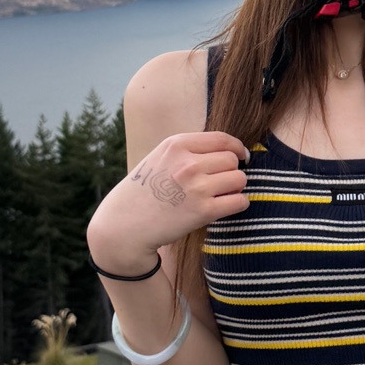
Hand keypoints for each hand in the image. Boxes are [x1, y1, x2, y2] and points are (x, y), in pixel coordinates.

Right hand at [88, 132, 249, 271]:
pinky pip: (240, 201)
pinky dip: (239, 204)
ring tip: (222, 195)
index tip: (240, 155)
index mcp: (177, 145)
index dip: (236, 147)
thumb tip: (227, 149)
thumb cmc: (143, 192)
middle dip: (231, 170)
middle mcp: (188, 163)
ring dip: (236, 187)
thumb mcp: (159, 158)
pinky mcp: (203, 211)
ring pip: (239, 179)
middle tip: (222, 182)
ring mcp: (197, 187)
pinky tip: (227, 207)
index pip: (222, 138)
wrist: (124, 225)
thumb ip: (188, 150)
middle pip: (231, 160)